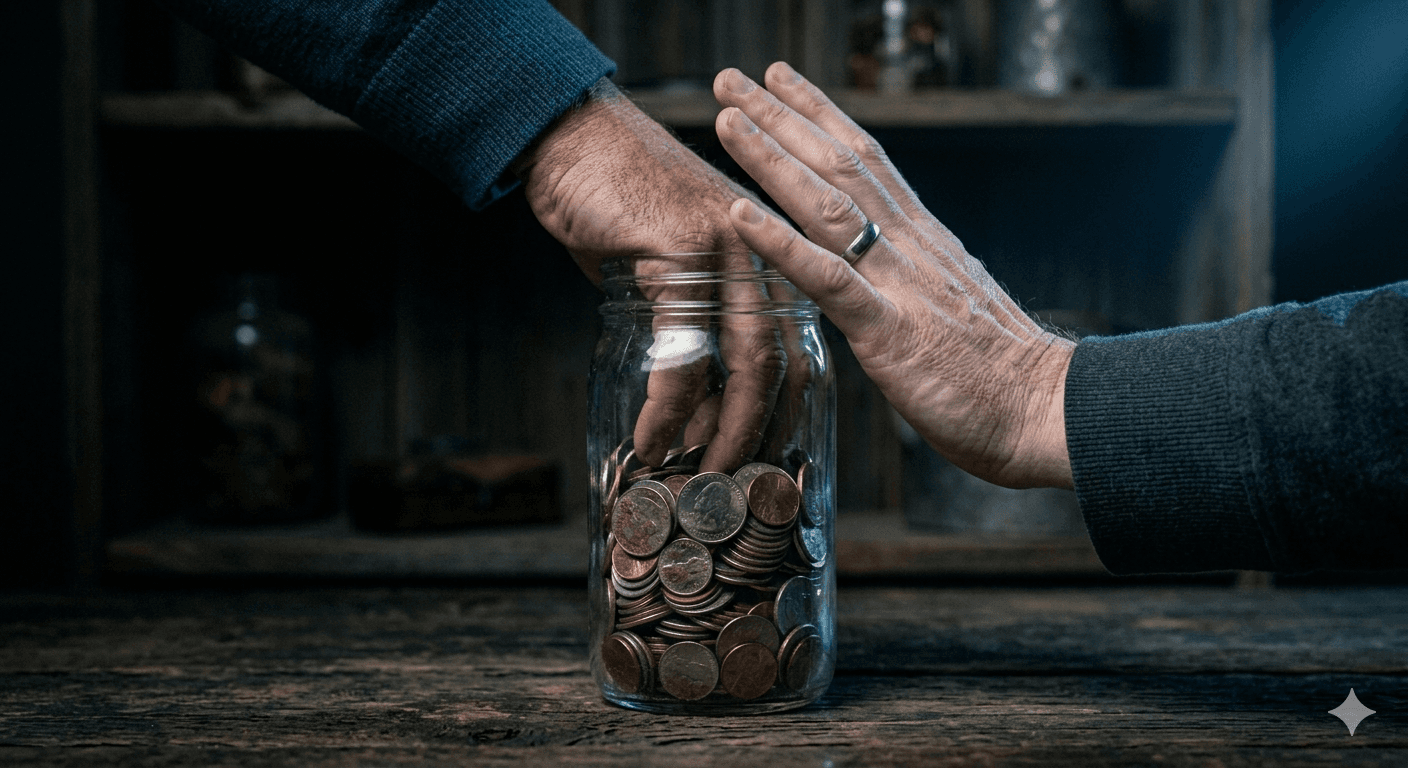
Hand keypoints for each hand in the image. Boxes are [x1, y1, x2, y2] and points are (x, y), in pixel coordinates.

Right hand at [514, 78, 785, 472]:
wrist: (572, 139)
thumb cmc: (617, 205)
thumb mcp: (666, 270)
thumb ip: (690, 326)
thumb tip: (696, 399)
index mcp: (769, 257)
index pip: (798, 347)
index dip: (784, 412)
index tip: (768, 461)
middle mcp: (765, 253)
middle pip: (784, 363)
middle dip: (762, 435)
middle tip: (739, 488)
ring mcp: (732, 250)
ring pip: (746, 363)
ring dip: (724, 432)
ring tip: (699, 477)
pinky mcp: (685, 254)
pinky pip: (684, 351)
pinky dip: (668, 406)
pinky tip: (650, 437)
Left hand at [713, 63, 1074, 488]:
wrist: (1047, 409)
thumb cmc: (1001, 372)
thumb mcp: (952, 304)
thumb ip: (916, 276)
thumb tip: (887, 265)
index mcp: (923, 238)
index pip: (867, 157)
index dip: (820, 114)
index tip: (779, 80)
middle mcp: (909, 246)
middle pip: (839, 163)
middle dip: (781, 117)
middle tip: (730, 79)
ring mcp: (899, 283)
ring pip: (826, 205)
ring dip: (772, 159)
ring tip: (726, 120)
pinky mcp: (889, 330)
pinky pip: (828, 278)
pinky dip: (781, 243)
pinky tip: (741, 216)